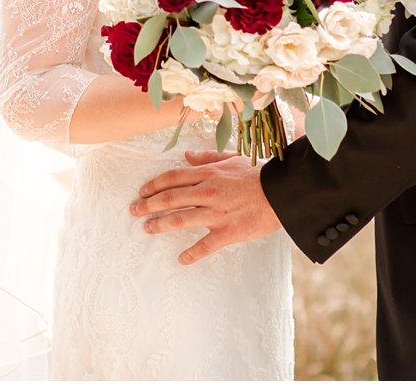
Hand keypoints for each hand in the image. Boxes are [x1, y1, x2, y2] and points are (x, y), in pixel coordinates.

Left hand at [129, 150, 282, 265]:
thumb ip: (207, 158)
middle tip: (133, 210)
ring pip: (179, 220)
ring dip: (159, 225)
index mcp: (207, 175)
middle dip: (147, 205)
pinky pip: (204, 245)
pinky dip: (191, 254)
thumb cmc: (257, 174)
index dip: (153, 185)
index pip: (172, 178)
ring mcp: (215, 214)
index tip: (141, 191)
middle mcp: (207, 193)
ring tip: (146, 228)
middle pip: (169, 198)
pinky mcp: (227, 232)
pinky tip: (181, 260)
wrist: (282, 193)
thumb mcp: (231, 158)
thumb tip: (186, 156)